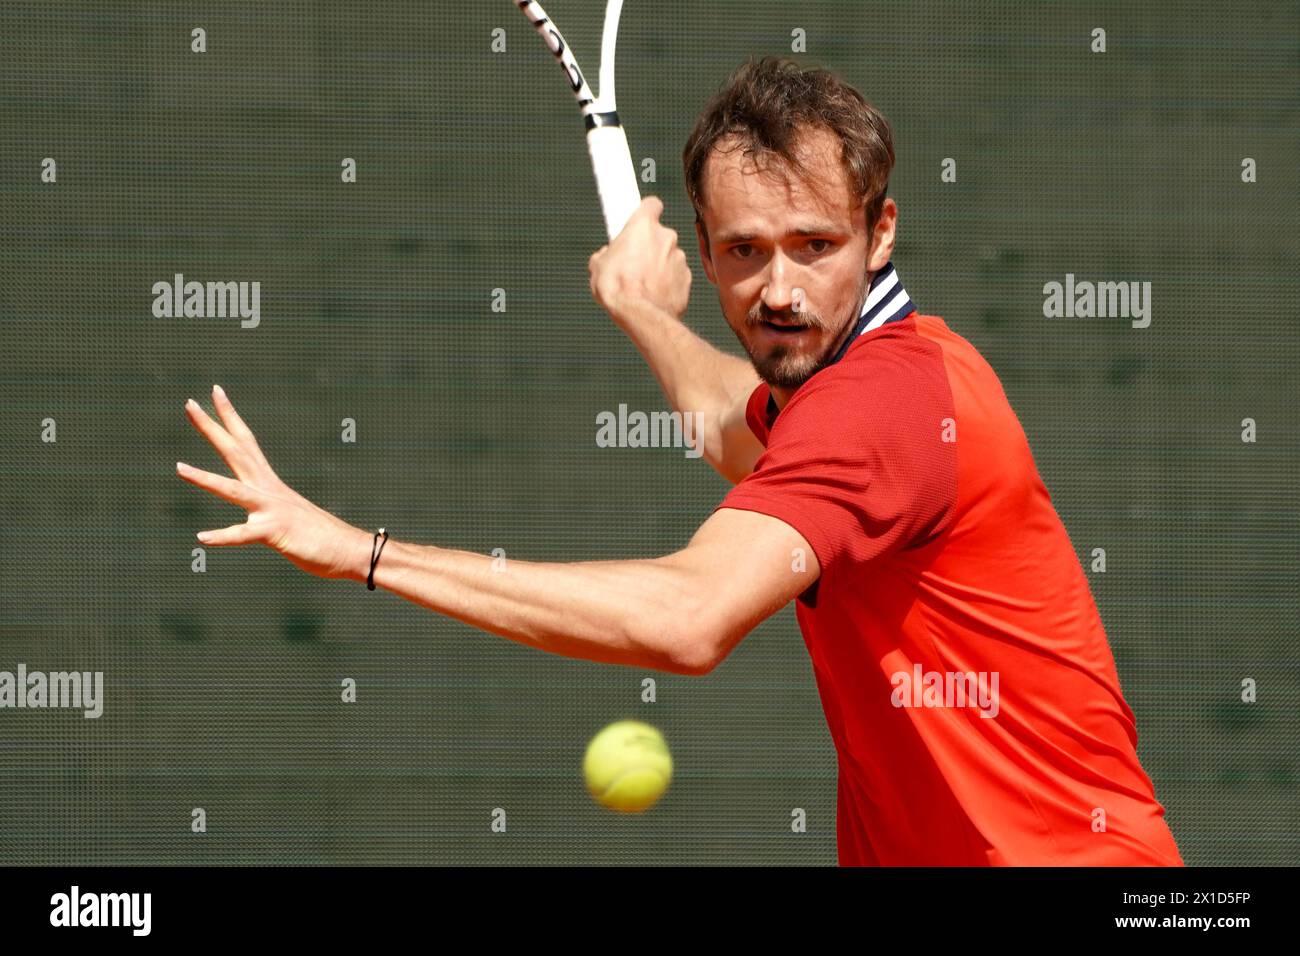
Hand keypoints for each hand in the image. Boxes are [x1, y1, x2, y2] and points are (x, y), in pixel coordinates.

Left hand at [176, 385, 369, 580]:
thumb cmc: (321, 538)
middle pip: (236, 452)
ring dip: (205, 479)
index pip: (246, 442)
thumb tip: (258, 517)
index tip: (216, 393)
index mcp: (270, 484)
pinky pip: (244, 535)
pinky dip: (223, 536)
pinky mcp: (275, 533)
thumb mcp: (289, 518)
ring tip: (178, 467)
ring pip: (233, 490)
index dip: (230, 416)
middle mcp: (269, 490)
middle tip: (188, 402)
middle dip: (211, 427)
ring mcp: (272, 510)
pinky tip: (202, 537)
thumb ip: (269, 512)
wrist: (349, 550)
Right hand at [589, 195, 691, 321]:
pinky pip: (676, 276)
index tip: (639, 222)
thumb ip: (606, 253)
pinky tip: (653, 295)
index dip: (645, 213)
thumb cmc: (618, 288)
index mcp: (643, 226)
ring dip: (658, 266)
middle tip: (632, 263)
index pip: (651, 205)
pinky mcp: (687, 278)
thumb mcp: (597, 266)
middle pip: (659, 235)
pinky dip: (667, 283)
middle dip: (648, 246)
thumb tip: (606, 256)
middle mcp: (666, 237)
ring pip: (668, 257)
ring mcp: (679, 258)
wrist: (640, 315)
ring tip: (641, 284)